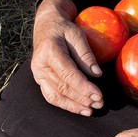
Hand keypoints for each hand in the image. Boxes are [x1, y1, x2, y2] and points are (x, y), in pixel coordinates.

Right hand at [31, 0, 103, 115]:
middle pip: (63, 87)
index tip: (98, 95)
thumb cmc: (63, 29)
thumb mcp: (77, 34)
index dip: (84, 87)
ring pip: (56, 95)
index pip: (68, 74)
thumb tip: (97, 74)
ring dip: (75, 105)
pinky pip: (51, 96)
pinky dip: (66, 105)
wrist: (46, 26)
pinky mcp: (39, 80)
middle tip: (100, 103)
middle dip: (82, 98)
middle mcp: (40, 64)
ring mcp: (38, 74)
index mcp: (49, 50)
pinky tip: (80, 108)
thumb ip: (86, 54)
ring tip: (91, 109)